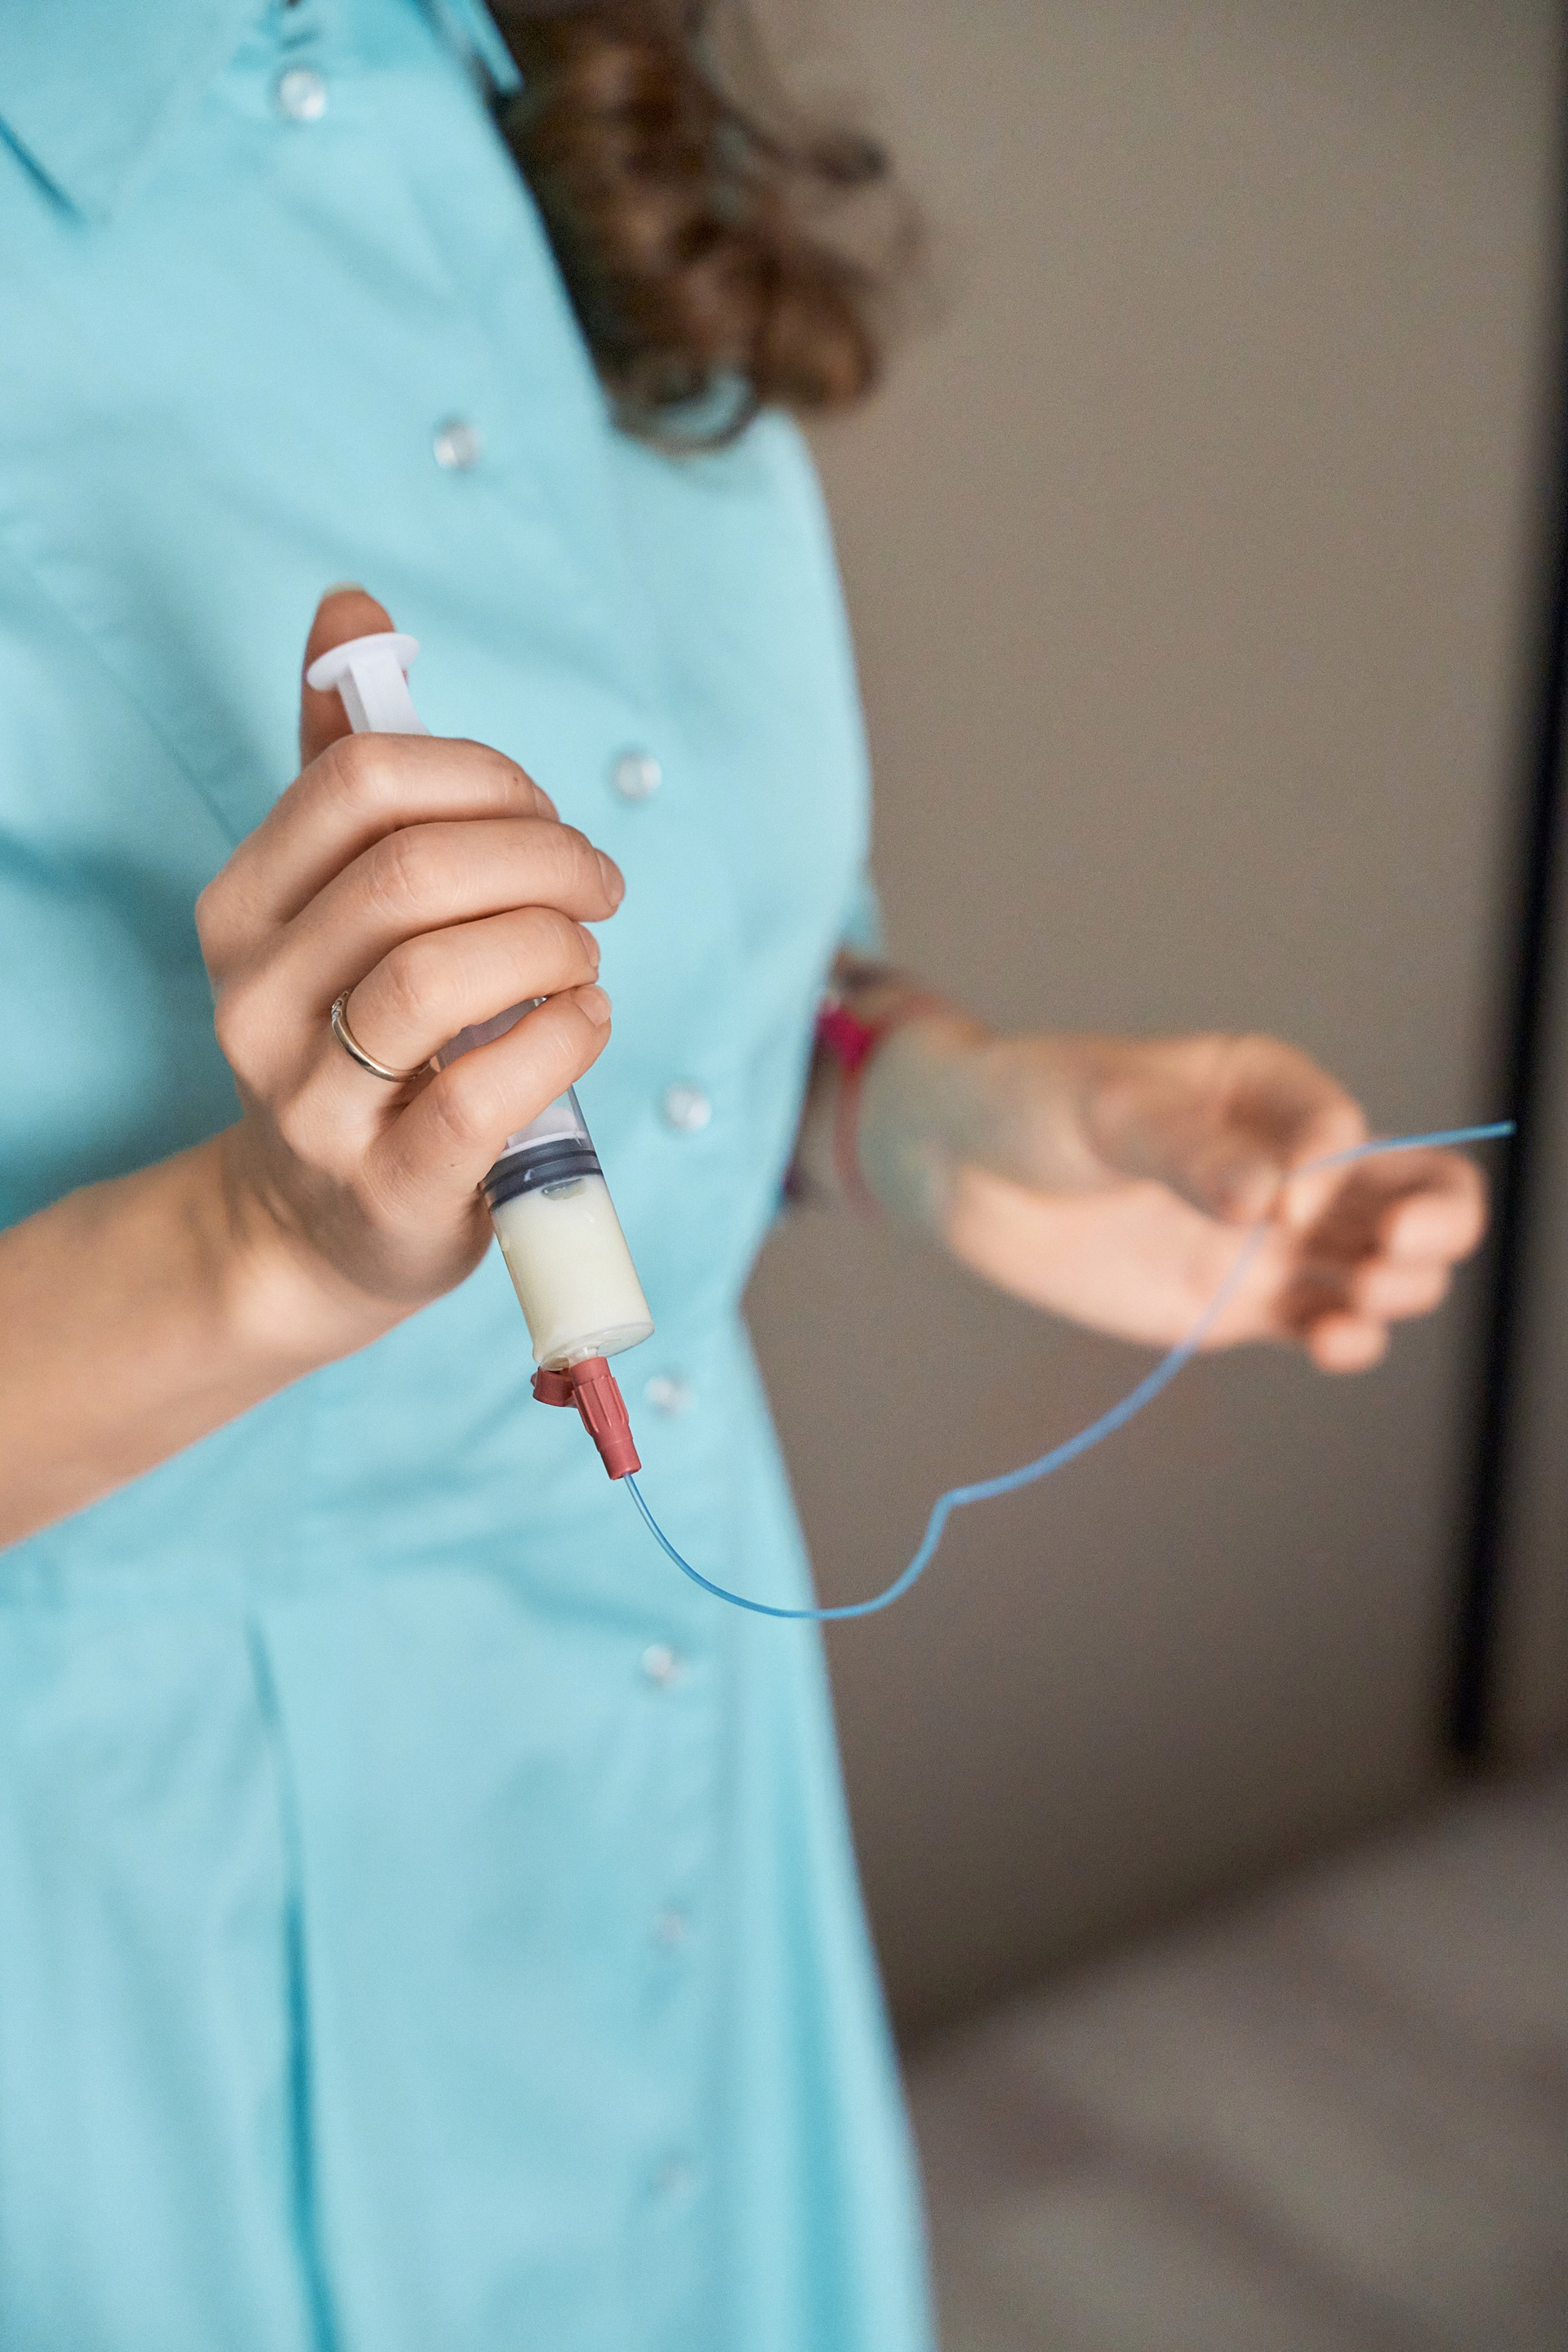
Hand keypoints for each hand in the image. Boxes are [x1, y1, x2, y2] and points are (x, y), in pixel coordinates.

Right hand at [197, 588, 622, 1347]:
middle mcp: (257, 1000)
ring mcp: (313, 1103)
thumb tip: (351, 608)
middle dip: (540, 856)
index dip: (483, 775)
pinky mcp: (388, 1189)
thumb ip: (337, 758)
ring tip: (583, 956)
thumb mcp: (334, 901)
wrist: (321, 1226)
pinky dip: (563, 1036)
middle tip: (599, 884)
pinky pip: (484, 1092)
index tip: (545, 814)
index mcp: (243, 908)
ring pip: (441, 977)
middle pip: (412, 872)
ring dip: (551, 944)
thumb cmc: (356, 1035)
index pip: (361, 780)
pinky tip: (584, 1020)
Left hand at [862, 1025, 1486, 1369]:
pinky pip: (1323, 1325)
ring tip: (1361, 1299)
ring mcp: (1270, 1239)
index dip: (1331, 1164)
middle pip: (1417, 1190)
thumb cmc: (1033, 1103)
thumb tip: (1269, 1201)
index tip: (1269, 1191)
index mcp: (1269, 1088)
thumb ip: (1187, 1149)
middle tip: (1397, 1244)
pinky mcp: (1238, 1305)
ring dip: (1405, 1285)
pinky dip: (1350, 1339)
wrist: (961, 1168)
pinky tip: (1335, 1344)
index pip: (1344, 1126)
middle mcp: (1289, 1163)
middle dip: (1437, 1220)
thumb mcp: (1106, 1108)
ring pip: (1386, 1266)